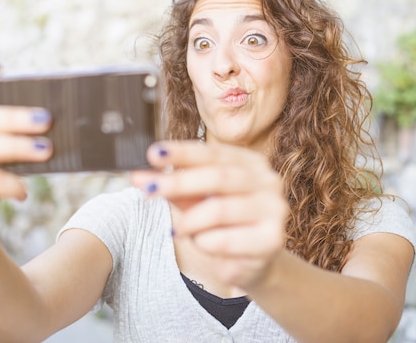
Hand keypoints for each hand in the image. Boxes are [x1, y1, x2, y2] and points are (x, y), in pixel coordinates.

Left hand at [130, 141, 288, 290]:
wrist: (252, 264)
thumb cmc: (224, 226)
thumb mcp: (197, 202)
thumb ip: (174, 188)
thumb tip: (140, 177)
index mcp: (251, 163)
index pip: (214, 152)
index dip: (183, 152)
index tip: (153, 153)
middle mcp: (269, 180)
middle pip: (218, 176)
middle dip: (179, 182)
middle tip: (148, 188)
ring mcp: (275, 209)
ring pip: (220, 209)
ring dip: (191, 221)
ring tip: (177, 231)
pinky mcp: (273, 239)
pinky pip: (226, 239)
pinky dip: (205, 242)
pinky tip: (202, 244)